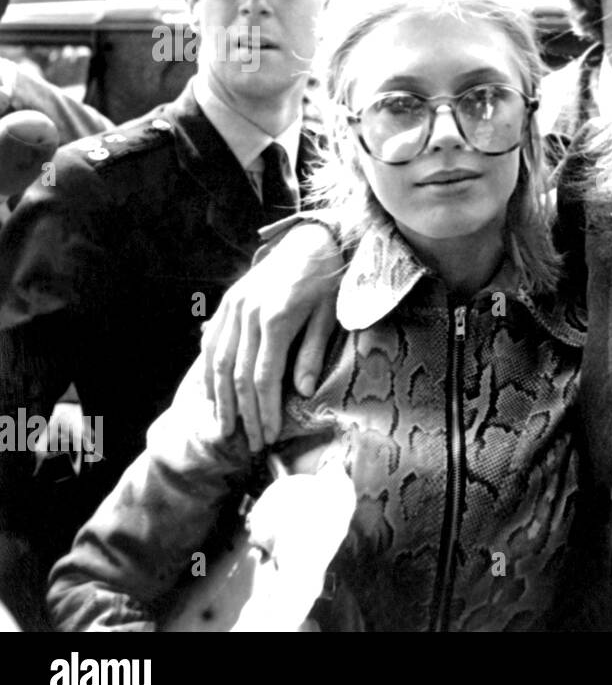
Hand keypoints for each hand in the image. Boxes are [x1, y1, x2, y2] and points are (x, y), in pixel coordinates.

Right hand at [202, 221, 343, 450]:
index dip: (265, 411)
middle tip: (252, 443)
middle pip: (238, 376)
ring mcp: (233, 307)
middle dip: (245, 414)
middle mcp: (248, 314)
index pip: (263, 378)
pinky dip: (209, 373)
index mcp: (275, 318)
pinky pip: (212, 343)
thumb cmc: (327, 281)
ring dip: (220, 399)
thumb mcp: (329, 316)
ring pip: (217, 362)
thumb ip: (313, 353)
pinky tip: (212, 396)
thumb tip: (301, 392)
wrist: (311, 241)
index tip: (270, 435)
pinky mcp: (227, 302)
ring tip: (225, 429)